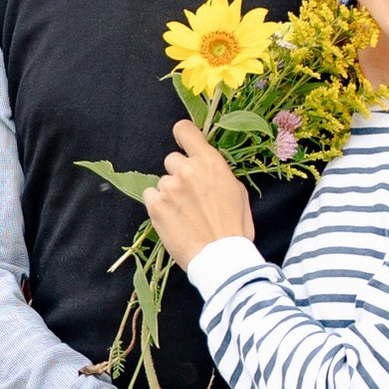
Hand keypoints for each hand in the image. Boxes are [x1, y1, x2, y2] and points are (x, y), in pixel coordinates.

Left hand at [148, 118, 255, 270]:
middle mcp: (187, 169)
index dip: (182, 135)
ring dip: (170, 194)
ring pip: (162, 182)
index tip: (183, 143)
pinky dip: (158, 206)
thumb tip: (207, 171)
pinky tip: (172, 220)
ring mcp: (169, 187)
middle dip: (179, 174)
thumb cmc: (235, 228)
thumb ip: (217, 174)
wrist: (220, 257)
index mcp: (210, 162)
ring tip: (184, 215)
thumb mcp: (237, 192)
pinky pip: (150, 196)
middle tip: (190, 196)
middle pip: (172, 160)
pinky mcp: (155, 205)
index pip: (185, 130)